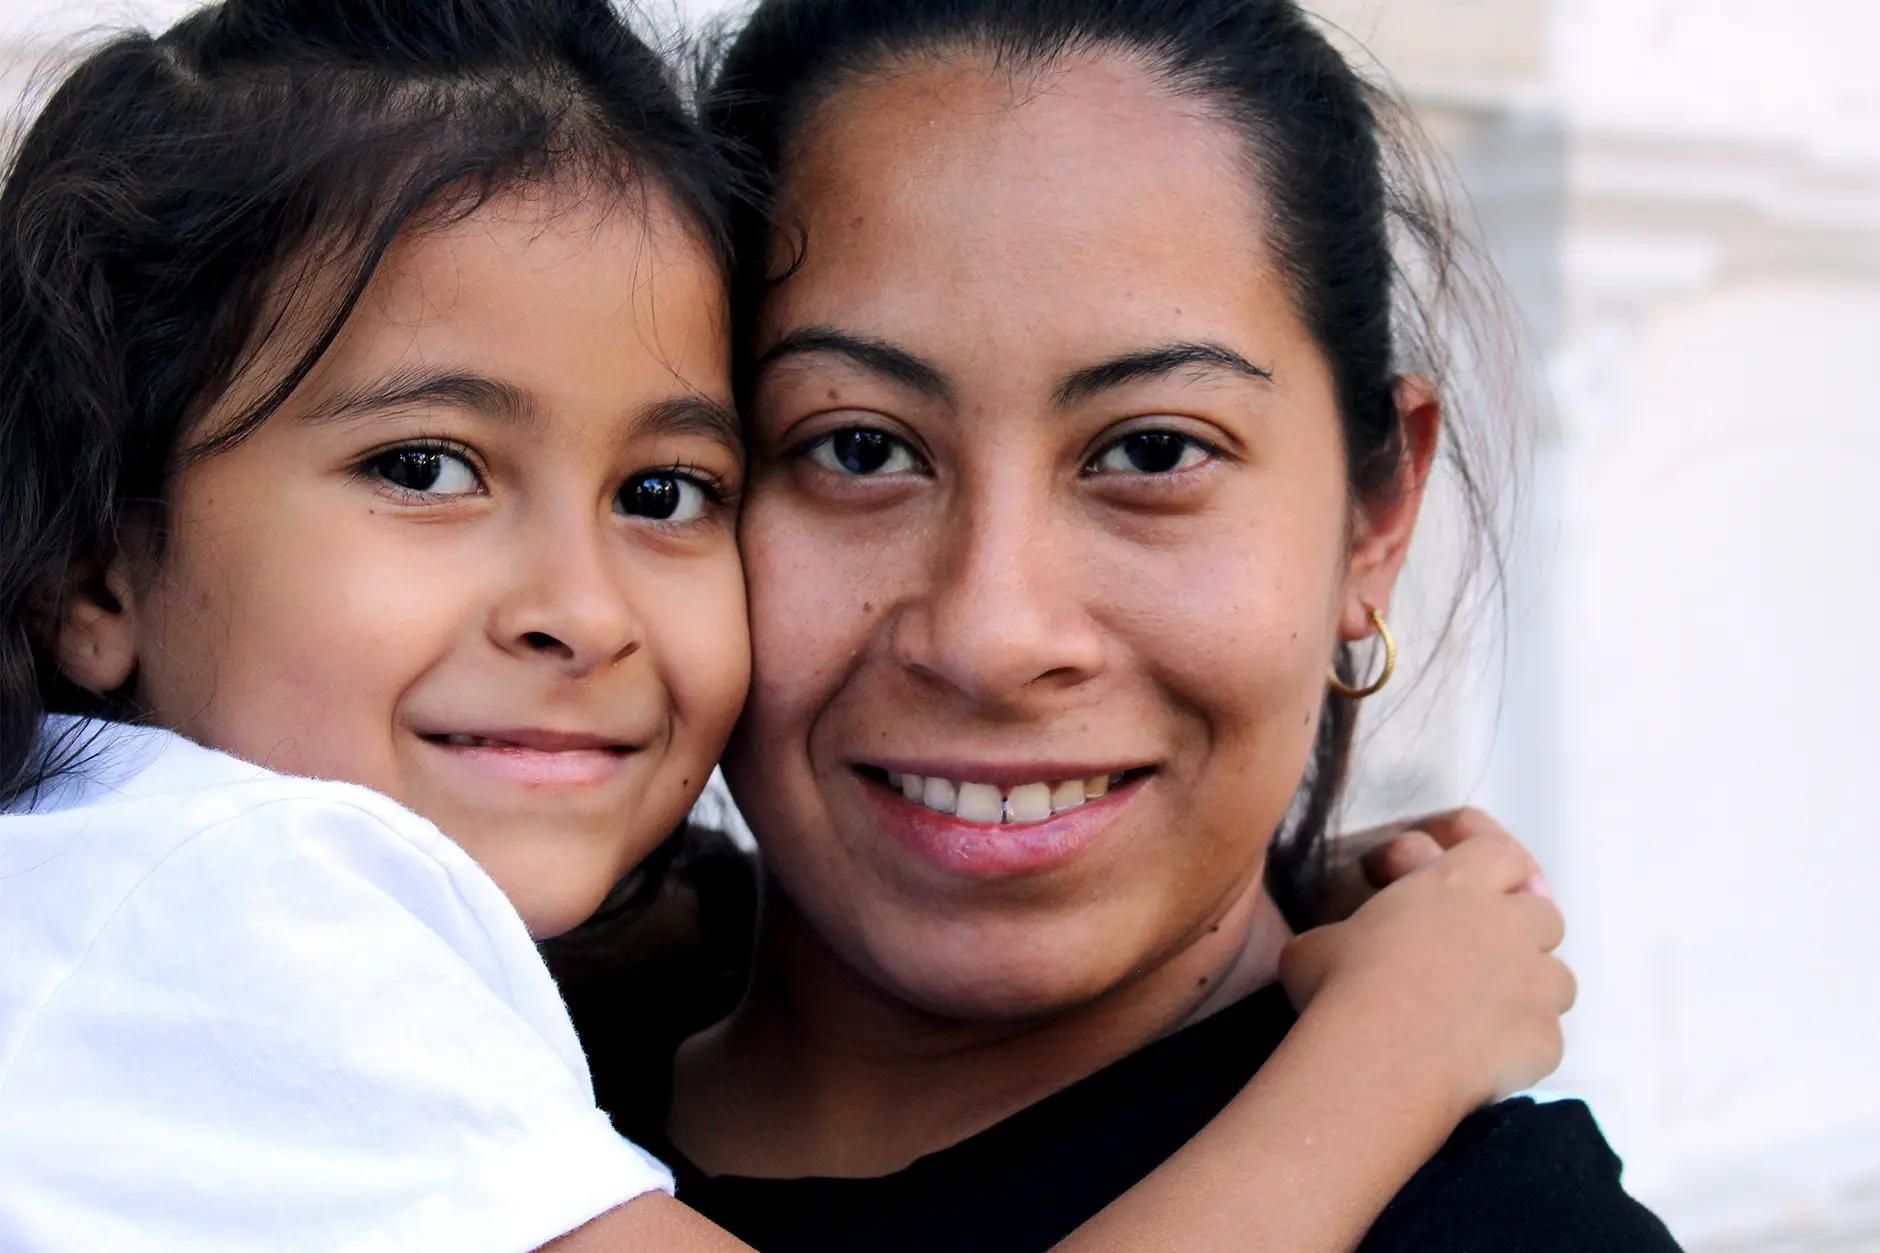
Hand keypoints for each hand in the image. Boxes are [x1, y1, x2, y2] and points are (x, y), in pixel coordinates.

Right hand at [1278, 822, 1574, 1118]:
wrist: (1376, 1062)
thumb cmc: (1340, 987)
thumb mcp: (1319, 942)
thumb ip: (1349, 933)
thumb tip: (1337, 950)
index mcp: (1454, 885)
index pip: (1502, 854)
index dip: (1499, 870)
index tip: (1483, 892)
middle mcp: (1506, 924)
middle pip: (1544, 912)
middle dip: (1522, 931)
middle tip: (1483, 958)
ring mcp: (1534, 982)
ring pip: (1558, 976)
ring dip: (1530, 988)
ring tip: (1489, 1014)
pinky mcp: (1544, 1037)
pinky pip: (1546, 1036)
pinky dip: (1523, 1045)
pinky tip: (1485, 1060)